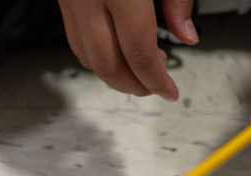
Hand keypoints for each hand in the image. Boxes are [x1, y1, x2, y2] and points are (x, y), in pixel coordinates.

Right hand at [57, 0, 197, 99]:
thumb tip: (186, 34)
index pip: (138, 51)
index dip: (155, 79)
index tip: (169, 91)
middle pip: (107, 65)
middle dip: (133, 85)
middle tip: (153, 88)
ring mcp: (71, 1)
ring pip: (87, 57)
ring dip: (113, 74)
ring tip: (139, 70)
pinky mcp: (64, 0)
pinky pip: (75, 39)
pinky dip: (95, 55)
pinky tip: (116, 52)